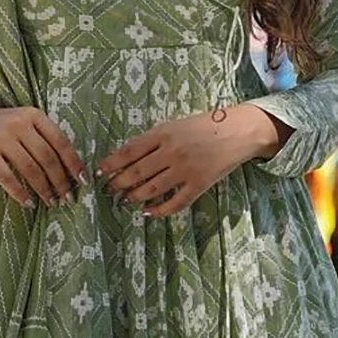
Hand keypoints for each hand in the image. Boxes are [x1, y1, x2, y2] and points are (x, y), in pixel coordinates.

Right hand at [0, 91, 83, 204]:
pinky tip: (29, 203)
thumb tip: (72, 170)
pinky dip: (20, 193)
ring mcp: (1, 138)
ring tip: (51, 202)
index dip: (74, 163)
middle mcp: (18, 124)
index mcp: (34, 115)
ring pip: (30, 169)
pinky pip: (7, 178)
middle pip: (47, 158)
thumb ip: (46, 138)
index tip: (83, 181)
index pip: (61, 142)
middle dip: (60, 181)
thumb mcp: (26, 122)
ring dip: (43, 189)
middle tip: (67, 198)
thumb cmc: (4, 126)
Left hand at [99, 105, 287, 215]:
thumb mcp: (174, 125)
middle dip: (118, 183)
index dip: (112, 163)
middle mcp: (172, 152)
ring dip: (134, 197)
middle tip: (108, 190)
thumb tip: (127, 157)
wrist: (237, 132)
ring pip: (151, 189)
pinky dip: (159, 210)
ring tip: (124, 200)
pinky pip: (175, 203)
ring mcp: (186, 170)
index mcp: (163, 134)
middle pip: (136, 172)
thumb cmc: (203, 126)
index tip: (100, 172)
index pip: (129, 151)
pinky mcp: (199, 184)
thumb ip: (153, 140)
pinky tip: (148, 212)